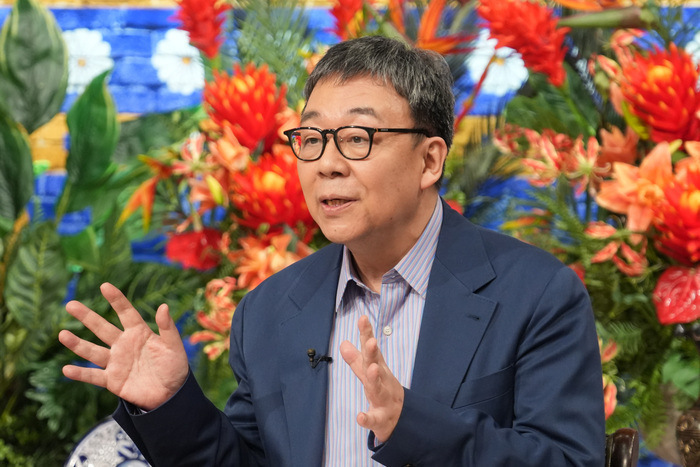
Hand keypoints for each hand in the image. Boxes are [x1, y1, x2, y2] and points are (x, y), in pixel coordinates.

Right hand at [58, 283, 188, 410]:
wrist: (171, 394)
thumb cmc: (174, 367)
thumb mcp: (174, 346)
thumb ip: (167, 328)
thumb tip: (163, 306)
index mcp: (139, 333)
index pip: (126, 313)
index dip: (116, 300)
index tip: (105, 286)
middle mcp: (124, 344)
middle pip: (102, 328)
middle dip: (87, 317)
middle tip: (70, 305)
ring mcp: (116, 362)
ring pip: (93, 351)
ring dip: (77, 344)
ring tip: (62, 334)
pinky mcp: (112, 380)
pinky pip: (93, 376)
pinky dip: (80, 374)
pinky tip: (67, 369)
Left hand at [340, 315, 403, 442]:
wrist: (399, 418)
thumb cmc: (382, 390)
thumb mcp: (369, 373)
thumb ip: (356, 359)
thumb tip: (343, 342)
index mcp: (377, 369)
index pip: (371, 350)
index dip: (367, 334)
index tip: (363, 318)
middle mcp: (382, 381)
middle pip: (376, 365)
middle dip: (373, 354)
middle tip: (371, 342)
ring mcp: (383, 399)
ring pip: (378, 389)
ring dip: (375, 379)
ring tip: (371, 369)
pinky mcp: (381, 419)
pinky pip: (374, 419)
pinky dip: (367, 418)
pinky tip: (360, 417)